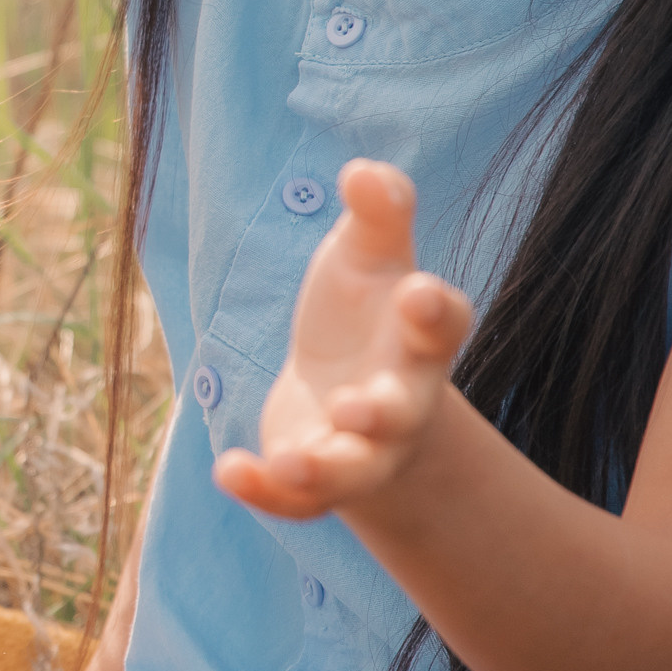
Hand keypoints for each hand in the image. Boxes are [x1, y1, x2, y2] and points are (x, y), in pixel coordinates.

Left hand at [215, 160, 474, 520]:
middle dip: (383, 411)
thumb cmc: (365, 309)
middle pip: (403, 411)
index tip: (416, 295)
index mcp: (417, 336)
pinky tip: (229, 471)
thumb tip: (365, 170)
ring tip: (291, 461)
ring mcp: (359, 446)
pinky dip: (267, 492)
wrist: (346, 388)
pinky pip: (300, 500)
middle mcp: (399, 398)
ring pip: (354, 469)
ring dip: (325, 469)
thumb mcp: (368, 254)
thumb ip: (376, 213)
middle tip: (358, 406)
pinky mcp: (316, 478)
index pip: (442, 324)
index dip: (433, 311)